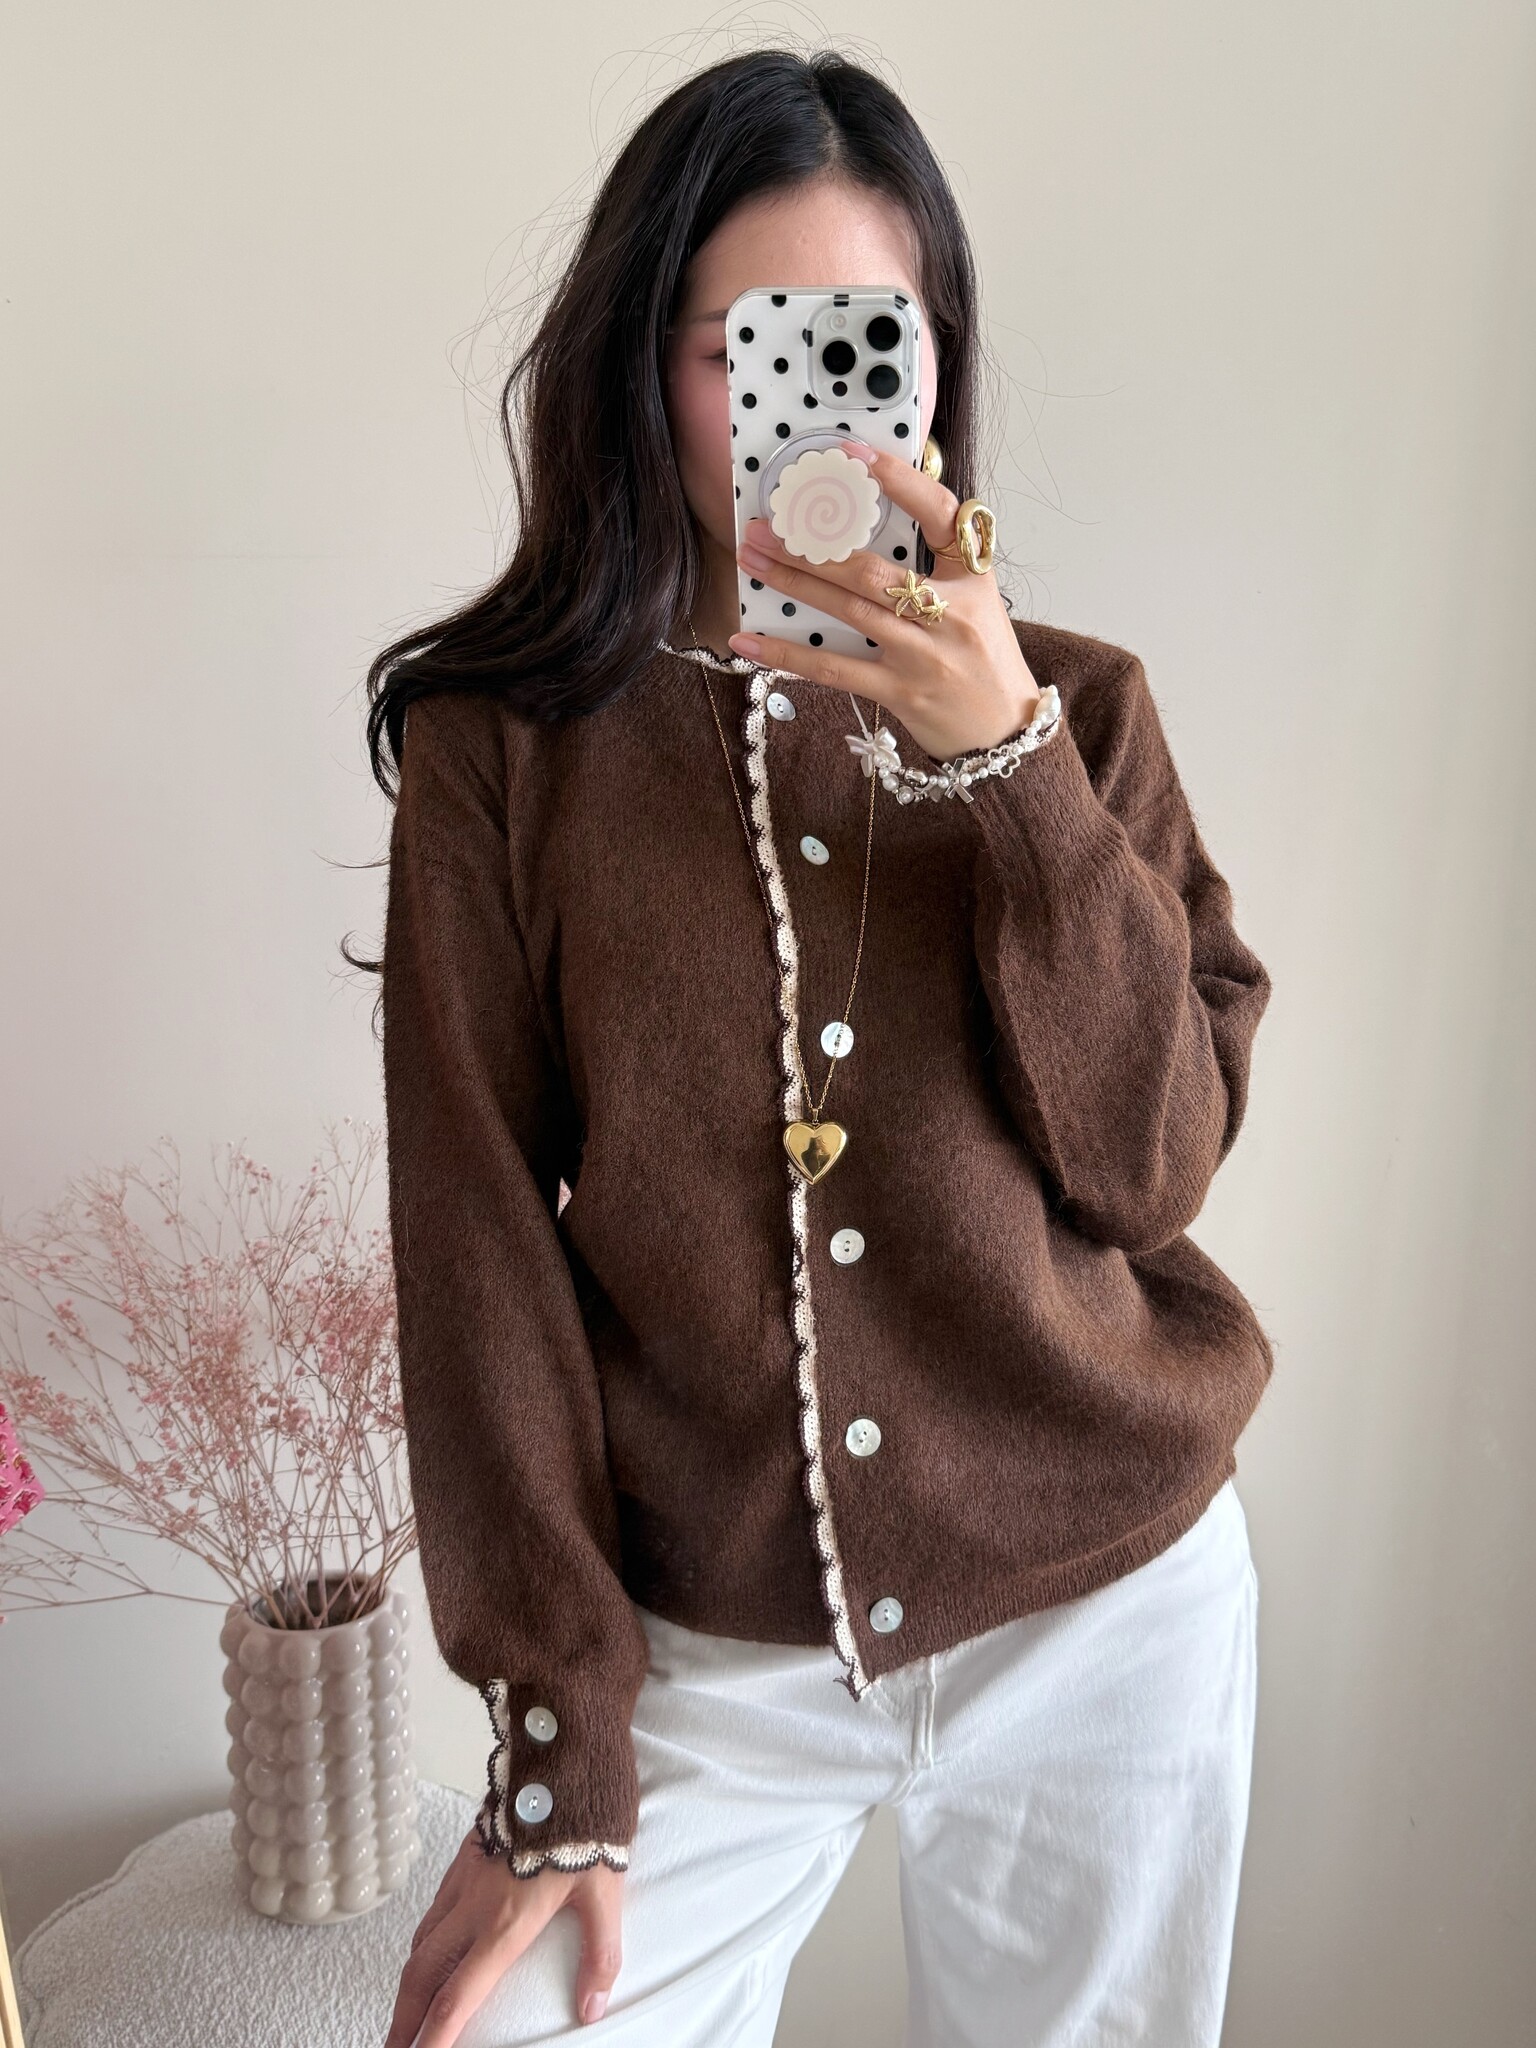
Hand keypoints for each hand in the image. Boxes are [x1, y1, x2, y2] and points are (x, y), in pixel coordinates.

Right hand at [383, 1827, 624, 2044]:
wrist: (562, 1759)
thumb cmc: (586, 1824)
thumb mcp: (604, 1894)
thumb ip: (599, 1955)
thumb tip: (592, 2008)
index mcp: (504, 1924)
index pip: (458, 1997)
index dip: (433, 2038)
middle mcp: (473, 1906)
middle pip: (422, 1976)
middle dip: (404, 2021)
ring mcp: (463, 1879)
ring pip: (421, 1942)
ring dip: (409, 1984)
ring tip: (405, 2012)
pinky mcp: (464, 1854)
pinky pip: (432, 1910)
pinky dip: (421, 1943)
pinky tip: (427, 1950)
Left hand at [728, 437, 1041, 762]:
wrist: (1006, 729)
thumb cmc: (984, 656)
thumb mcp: (976, 597)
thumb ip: (933, 561)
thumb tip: (872, 516)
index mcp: (973, 576)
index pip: (939, 512)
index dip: (898, 479)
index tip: (853, 454)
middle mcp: (952, 613)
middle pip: (872, 569)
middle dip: (813, 545)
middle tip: (766, 525)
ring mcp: (925, 656)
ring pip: (850, 611)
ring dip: (795, 583)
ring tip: (753, 560)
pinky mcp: (901, 692)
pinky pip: (834, 670)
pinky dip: (787, 655)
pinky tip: (748, 641)